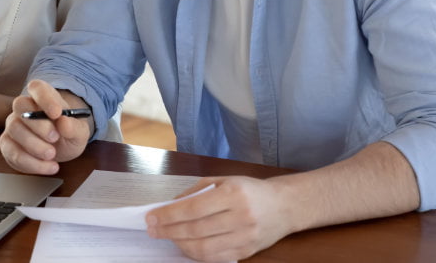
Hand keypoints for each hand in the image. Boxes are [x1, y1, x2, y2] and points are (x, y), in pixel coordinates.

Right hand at [0, 80, 92, 174]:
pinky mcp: (8, 145)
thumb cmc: (69, 133)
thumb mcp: (79, 131)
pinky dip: (31, 163)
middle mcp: (24, 108)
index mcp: (43, 96)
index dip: (45, 98)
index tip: (57, 113)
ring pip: (14, 129)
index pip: (37, 87)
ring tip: (52, 155)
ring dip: (34, 146)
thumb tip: (64, 122)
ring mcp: (13, 125)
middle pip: (20, 106)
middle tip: (55, 138)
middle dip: (38, 124)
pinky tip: (48, 167)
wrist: (62, 147)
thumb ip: (74, 127)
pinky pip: (12, 152)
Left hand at [145, 176, 291, 261]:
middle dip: (169, 230)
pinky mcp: (246, 252)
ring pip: (203, 248)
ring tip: (168, 237)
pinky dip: (196, 254)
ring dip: (180, 244)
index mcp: (233, 193)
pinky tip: (185, 246)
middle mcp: (240, 216)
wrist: (284, 206)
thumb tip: (169, 206)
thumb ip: (196, 192)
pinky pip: (215, 258)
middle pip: (195, 229)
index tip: (151, 217)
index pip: (193, 208)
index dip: (168, 215)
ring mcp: (245, 237)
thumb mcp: (224, 180)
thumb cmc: (251, 190)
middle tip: (152, 230)